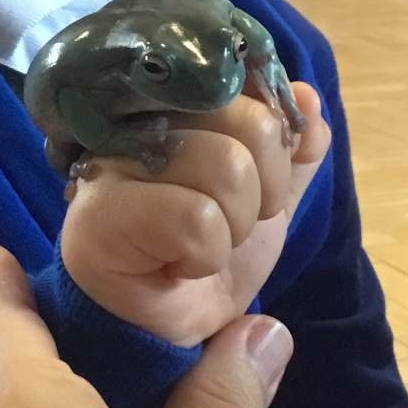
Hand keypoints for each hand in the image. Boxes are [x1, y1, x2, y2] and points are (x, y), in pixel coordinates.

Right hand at [60, 83, 331, 345]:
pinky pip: (196, 219)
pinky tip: (177, 265)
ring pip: (228, 168)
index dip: (275, 140)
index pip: (252, 82)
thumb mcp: (267, 194)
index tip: (255, 180)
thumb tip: (307, 97)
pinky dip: (206, 256)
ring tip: (199, 244)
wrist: (168, 325)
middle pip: (252, 123)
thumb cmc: (208, 247)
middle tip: (224, 222)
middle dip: (260, 193)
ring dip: (233, 228)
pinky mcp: (99, 215)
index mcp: (175, 100)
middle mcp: (136, 115)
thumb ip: (294, 147)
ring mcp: (110, 161)